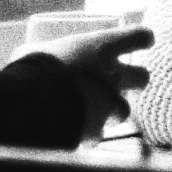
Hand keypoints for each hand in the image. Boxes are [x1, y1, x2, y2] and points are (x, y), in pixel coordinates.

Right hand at [39, 24, 153, 144]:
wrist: (30, 106)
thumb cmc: (31, 69)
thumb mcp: (37, 51)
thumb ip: (44, 53)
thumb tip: (29, 54)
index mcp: (101, 47)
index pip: (139, 37)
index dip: (142, 38)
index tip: (142, 41)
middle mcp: (112, 75)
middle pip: (142, 77)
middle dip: (136, 80)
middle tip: (125, 81)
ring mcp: (108, 105)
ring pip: (124, 110)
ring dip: (111, 111)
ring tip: (92, 112)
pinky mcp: (97, 131)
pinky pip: (99, 134)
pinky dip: (89, 135)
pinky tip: (76, 134)